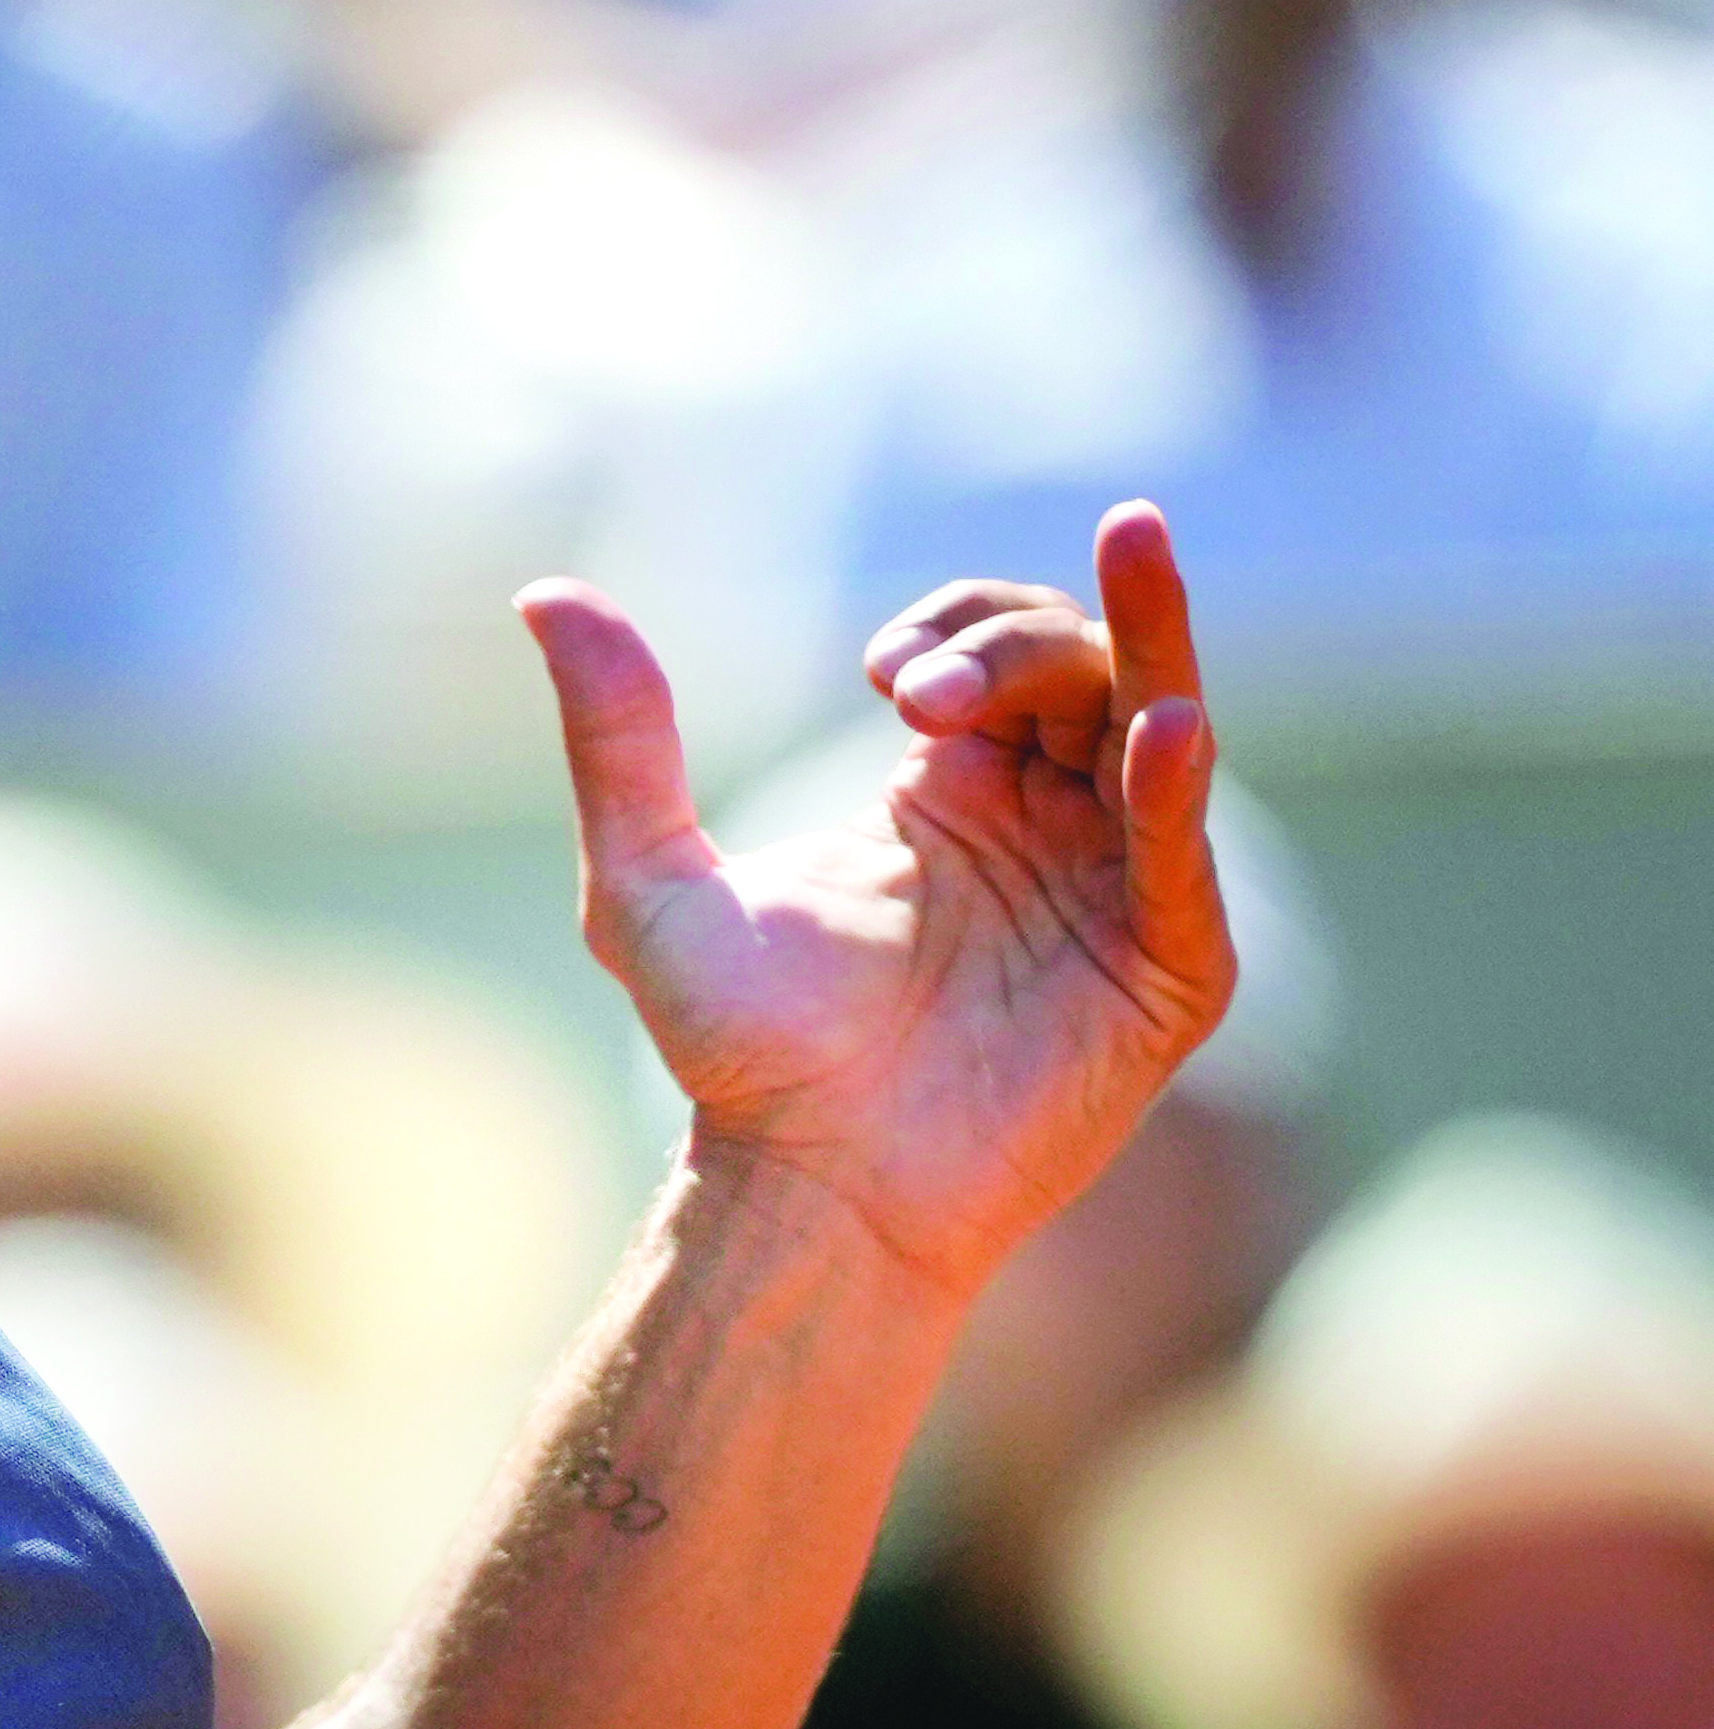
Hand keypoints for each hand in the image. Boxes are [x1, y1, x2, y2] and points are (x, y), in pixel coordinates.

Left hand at [517, 500, 1237, 1297]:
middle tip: (910, 690)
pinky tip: (1162, 725)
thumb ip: (614, 738)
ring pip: (1160, 726)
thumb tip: (541, 594)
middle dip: (1010, 642)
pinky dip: (1178, 786)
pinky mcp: (1162, 974)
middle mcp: (1046, 826)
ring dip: (1144, 640)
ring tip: (1126, 546)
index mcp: (950, 794)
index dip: (960, 627)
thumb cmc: (736, 1047)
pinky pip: (1185, 861)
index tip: (882, 671)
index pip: (1000, 652)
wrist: (803, 1182)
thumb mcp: (648, 877)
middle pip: (1084, 668)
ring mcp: (1113, 894)